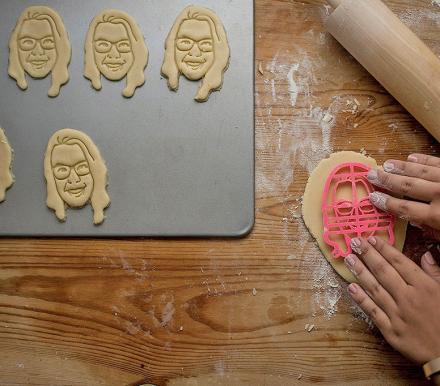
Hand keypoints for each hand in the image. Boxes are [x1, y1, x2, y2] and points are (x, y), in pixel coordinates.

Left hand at [344, 236, 439, 365]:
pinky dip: (361, 299)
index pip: (400, 262)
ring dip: (360, 272)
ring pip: (374, 288)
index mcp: (425, 287)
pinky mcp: (390, 331)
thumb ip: (436, 273)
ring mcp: (398, 315)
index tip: (371, 238)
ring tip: (348, 259)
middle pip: (383, 271)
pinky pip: (372, 311)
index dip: (384, 249)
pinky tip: (350, 287)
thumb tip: (426, 254)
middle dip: (368, 254)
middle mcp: (409, 298)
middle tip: (355, 242)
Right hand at [367, 154, 439, 238]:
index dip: (387, 203)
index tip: (372, 197)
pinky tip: (412, 157)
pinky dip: (424, 159)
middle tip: (372, 174)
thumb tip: (417, 223)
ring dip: (402, 167)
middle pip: (408, 186)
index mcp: (437, 215)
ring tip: (387, 164)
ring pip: (420, 171)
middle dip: (387, 180)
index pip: (405, 208)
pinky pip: (437, 162)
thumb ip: (434, 232)